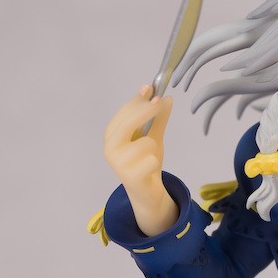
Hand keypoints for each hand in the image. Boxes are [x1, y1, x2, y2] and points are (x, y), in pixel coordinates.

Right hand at [103, 85, 177, 235]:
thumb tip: (167, 98)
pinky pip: (152, 158)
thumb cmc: (145, 162)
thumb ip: (158, 119)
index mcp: (112, 136)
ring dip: (153, 148)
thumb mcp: (154, 137)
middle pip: (129, 122)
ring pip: (146, 142)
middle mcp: (110, 148)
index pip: (124, 113)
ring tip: (148, 158)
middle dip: (146, 110)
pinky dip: (155, 162)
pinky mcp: (129, 175)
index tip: (150, 86)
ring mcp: (118, 162)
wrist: (146, 192)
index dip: (137, 99)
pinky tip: (149, 170)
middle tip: (160, 99)